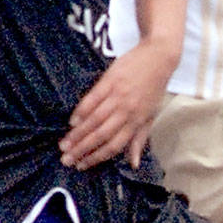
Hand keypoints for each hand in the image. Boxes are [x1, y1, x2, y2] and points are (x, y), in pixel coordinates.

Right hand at [59, 39, 176, 170]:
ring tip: (64, 144)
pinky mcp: (110, 81)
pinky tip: (72, 122)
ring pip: (94, 120)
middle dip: (82, 149)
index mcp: (137, 122)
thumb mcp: (151, 115)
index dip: (97, 157)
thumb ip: (140, 139)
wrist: (158, 57)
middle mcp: (127, 111)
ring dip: (78, 134)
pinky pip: (92, 99)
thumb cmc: (155, 88)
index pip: (114, 146)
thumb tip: (134, 164)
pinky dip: (81, 111)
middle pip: (101, 135)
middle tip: (65, 159)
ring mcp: (118, 96)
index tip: (82, 165)